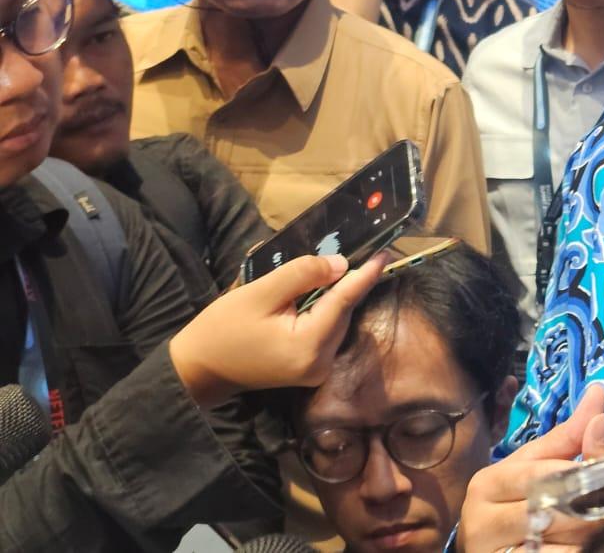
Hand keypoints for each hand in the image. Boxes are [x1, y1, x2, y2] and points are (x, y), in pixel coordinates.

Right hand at [169, 253, 385, 408]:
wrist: (199, 369)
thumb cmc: (223, 328)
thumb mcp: (261, 293)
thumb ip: (302, 275)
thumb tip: (340, 264)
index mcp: (308, 346)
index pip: (345, 301)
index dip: (365, 274)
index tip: (386, 253)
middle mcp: (320, 363)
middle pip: (344, 312)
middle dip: (350, 282)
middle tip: (361, 252)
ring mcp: (317, 370)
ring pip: (337, 320)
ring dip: (338, 295)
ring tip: (339, 267)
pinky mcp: (311, 369)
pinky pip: (327, 330)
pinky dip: (327, 309)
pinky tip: (323, 291)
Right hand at [458, 384, 603, 552]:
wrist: (490, 550)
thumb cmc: (513, 505)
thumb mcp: (535, 467)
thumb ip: (568, 436)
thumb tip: (598, 392)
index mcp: (488, 483)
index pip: (543, 474)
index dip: (585, 474)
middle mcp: (481, 521)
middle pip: (549, 510)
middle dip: (591, 508)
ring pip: (553, 543)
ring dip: (588, 536)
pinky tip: (593, 546)